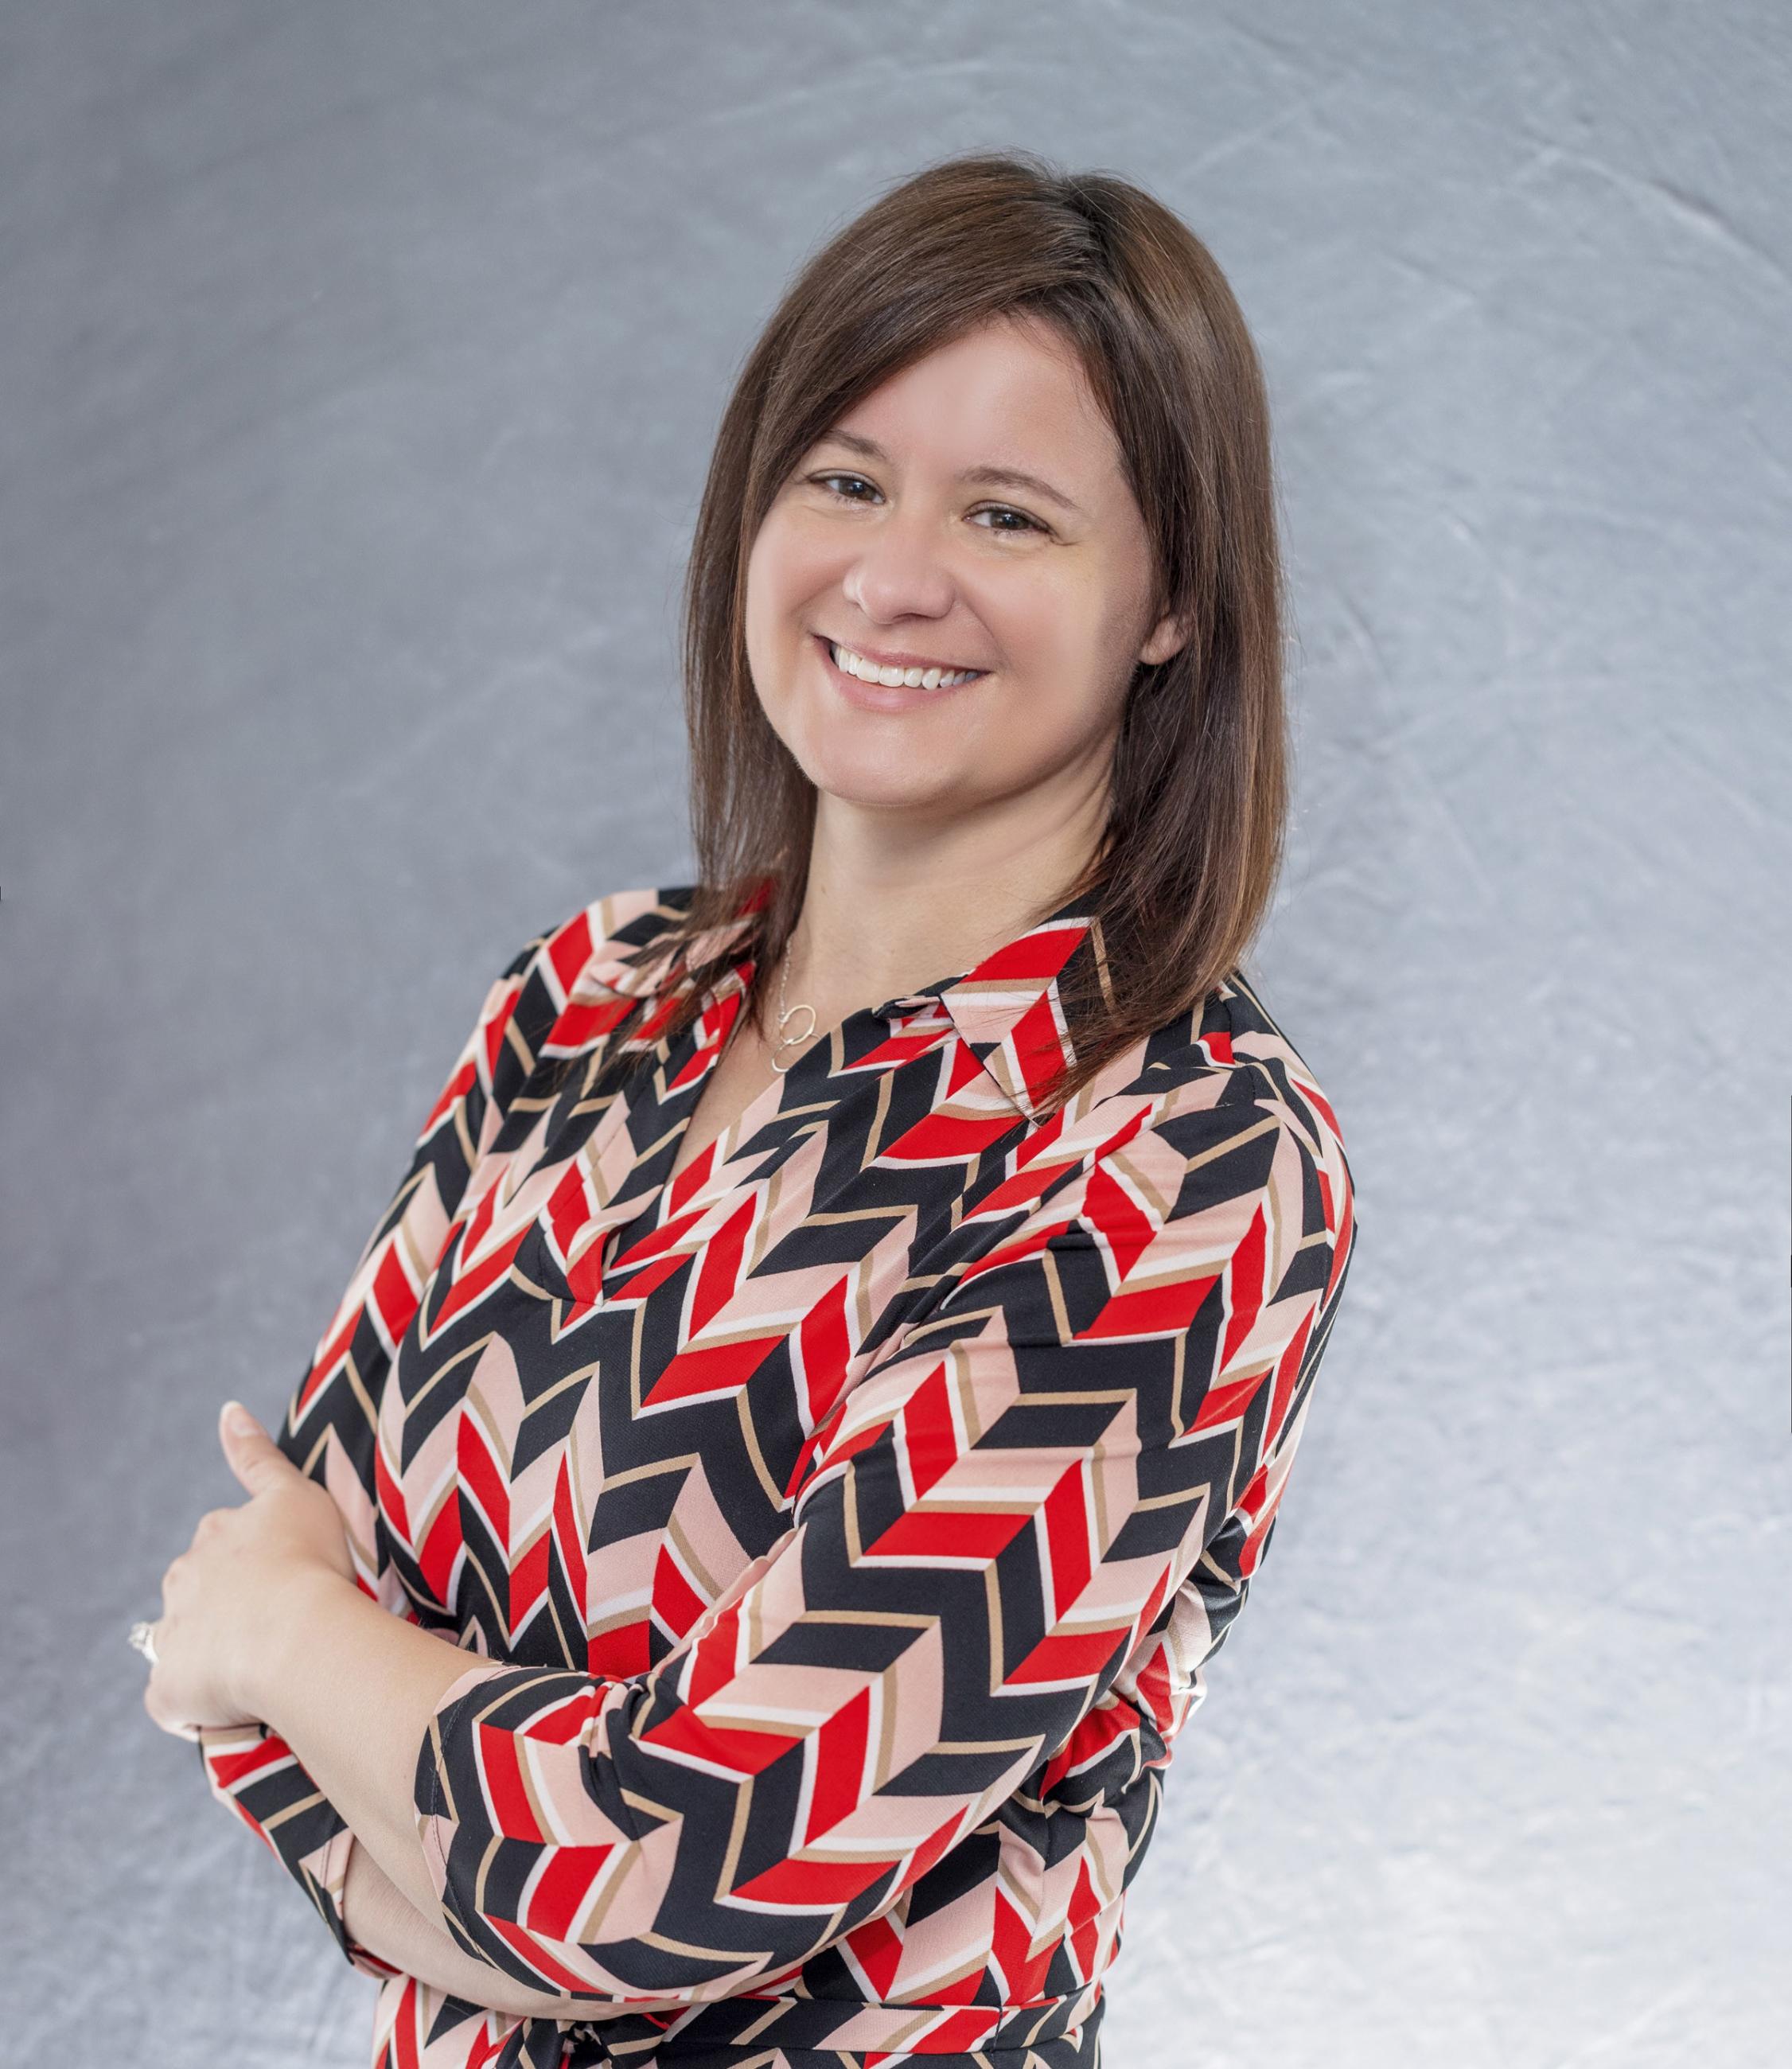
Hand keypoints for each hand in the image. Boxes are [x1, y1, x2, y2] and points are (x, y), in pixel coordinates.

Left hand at [141, 1401, 357, 1739]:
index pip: (222, 1544)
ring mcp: (172, 1637)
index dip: (254, 1562)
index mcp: (213, 1536)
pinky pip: (174, 1701)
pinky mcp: (167, 1690)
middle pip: (199, 1592)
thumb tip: (226, 1407)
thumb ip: (257, 1454)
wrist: (297, 1633)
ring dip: (212, 1652)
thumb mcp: (296, 1493)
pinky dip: (195, 1705)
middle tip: (282, 1624)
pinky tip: (233, 1707)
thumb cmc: (310, 1560)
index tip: (285, 1577)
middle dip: (228, 1607)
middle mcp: (183, 1579)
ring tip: (263, 1668)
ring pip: (184, 1644)